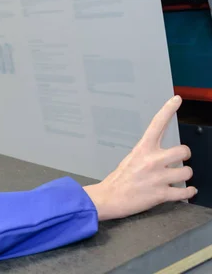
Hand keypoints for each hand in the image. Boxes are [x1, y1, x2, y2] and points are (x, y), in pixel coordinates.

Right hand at [84, 95, 196, 220]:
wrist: (108, 198)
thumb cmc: (119, 179)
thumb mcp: (131, 159)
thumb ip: (148, 154)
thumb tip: (165, 154)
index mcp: (142, 149)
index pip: (157, 124)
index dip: (168, 110)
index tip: (176, 99)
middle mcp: (152, 161)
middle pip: (183, 151)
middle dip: (184, 157)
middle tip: (179, 161)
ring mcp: (158, 177)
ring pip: (187, 172)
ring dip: (184, 177)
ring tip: (176, 179)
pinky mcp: (161, 194)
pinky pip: (185, 192)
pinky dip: (188, 192)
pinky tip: (186, 191)